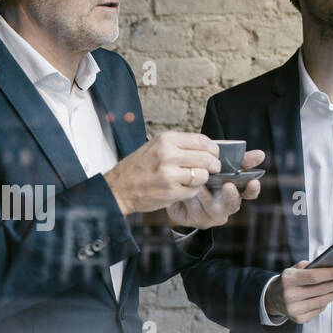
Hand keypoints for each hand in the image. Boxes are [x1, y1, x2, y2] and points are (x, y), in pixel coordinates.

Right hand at [103, 131, 226, 216]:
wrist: (118, 188)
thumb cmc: (138, 167)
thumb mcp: (155, 146)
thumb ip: (179, 145)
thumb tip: (206, 147)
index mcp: (166, 140)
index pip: (202, 141)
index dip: (213, 149)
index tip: (214, 154)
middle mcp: (168, 154)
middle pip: (207, 158)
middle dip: (214, 165)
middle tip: (213, 168)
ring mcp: (170, 174)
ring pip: (203, 175)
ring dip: (202, 179)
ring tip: (192, 179)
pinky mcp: (171, 192)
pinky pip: (194, 190)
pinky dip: (192, 191)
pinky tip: (182, 188)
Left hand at [166, 149, 264, 229]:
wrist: (180, 188)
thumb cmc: (203, 175)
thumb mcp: (219, 163)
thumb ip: (239, 160)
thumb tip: (261, 154)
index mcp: (236, 191)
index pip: (249, 192)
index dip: (252, 188)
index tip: (253, 182)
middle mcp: (228, 205)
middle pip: (233, 204)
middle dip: (231, 195)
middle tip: (228, 185)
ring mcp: (215, 215)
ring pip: (214, 208)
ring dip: (207, 196)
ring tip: (200, 185)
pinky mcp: (200, 221)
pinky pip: (198, 211)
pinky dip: (193, 200)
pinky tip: (189, 191)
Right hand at [266, 261, 332, 323]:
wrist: (273, 298)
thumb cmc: (289, 281)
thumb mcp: (294, 269)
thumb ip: (310, 267)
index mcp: (288, 279)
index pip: (314, 276)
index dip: (332, 274)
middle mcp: (289, 295)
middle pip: (322, 290)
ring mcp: (294, 309)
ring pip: (323, 301)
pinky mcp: (298, 319)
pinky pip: (319, 310)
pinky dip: (327, 302)